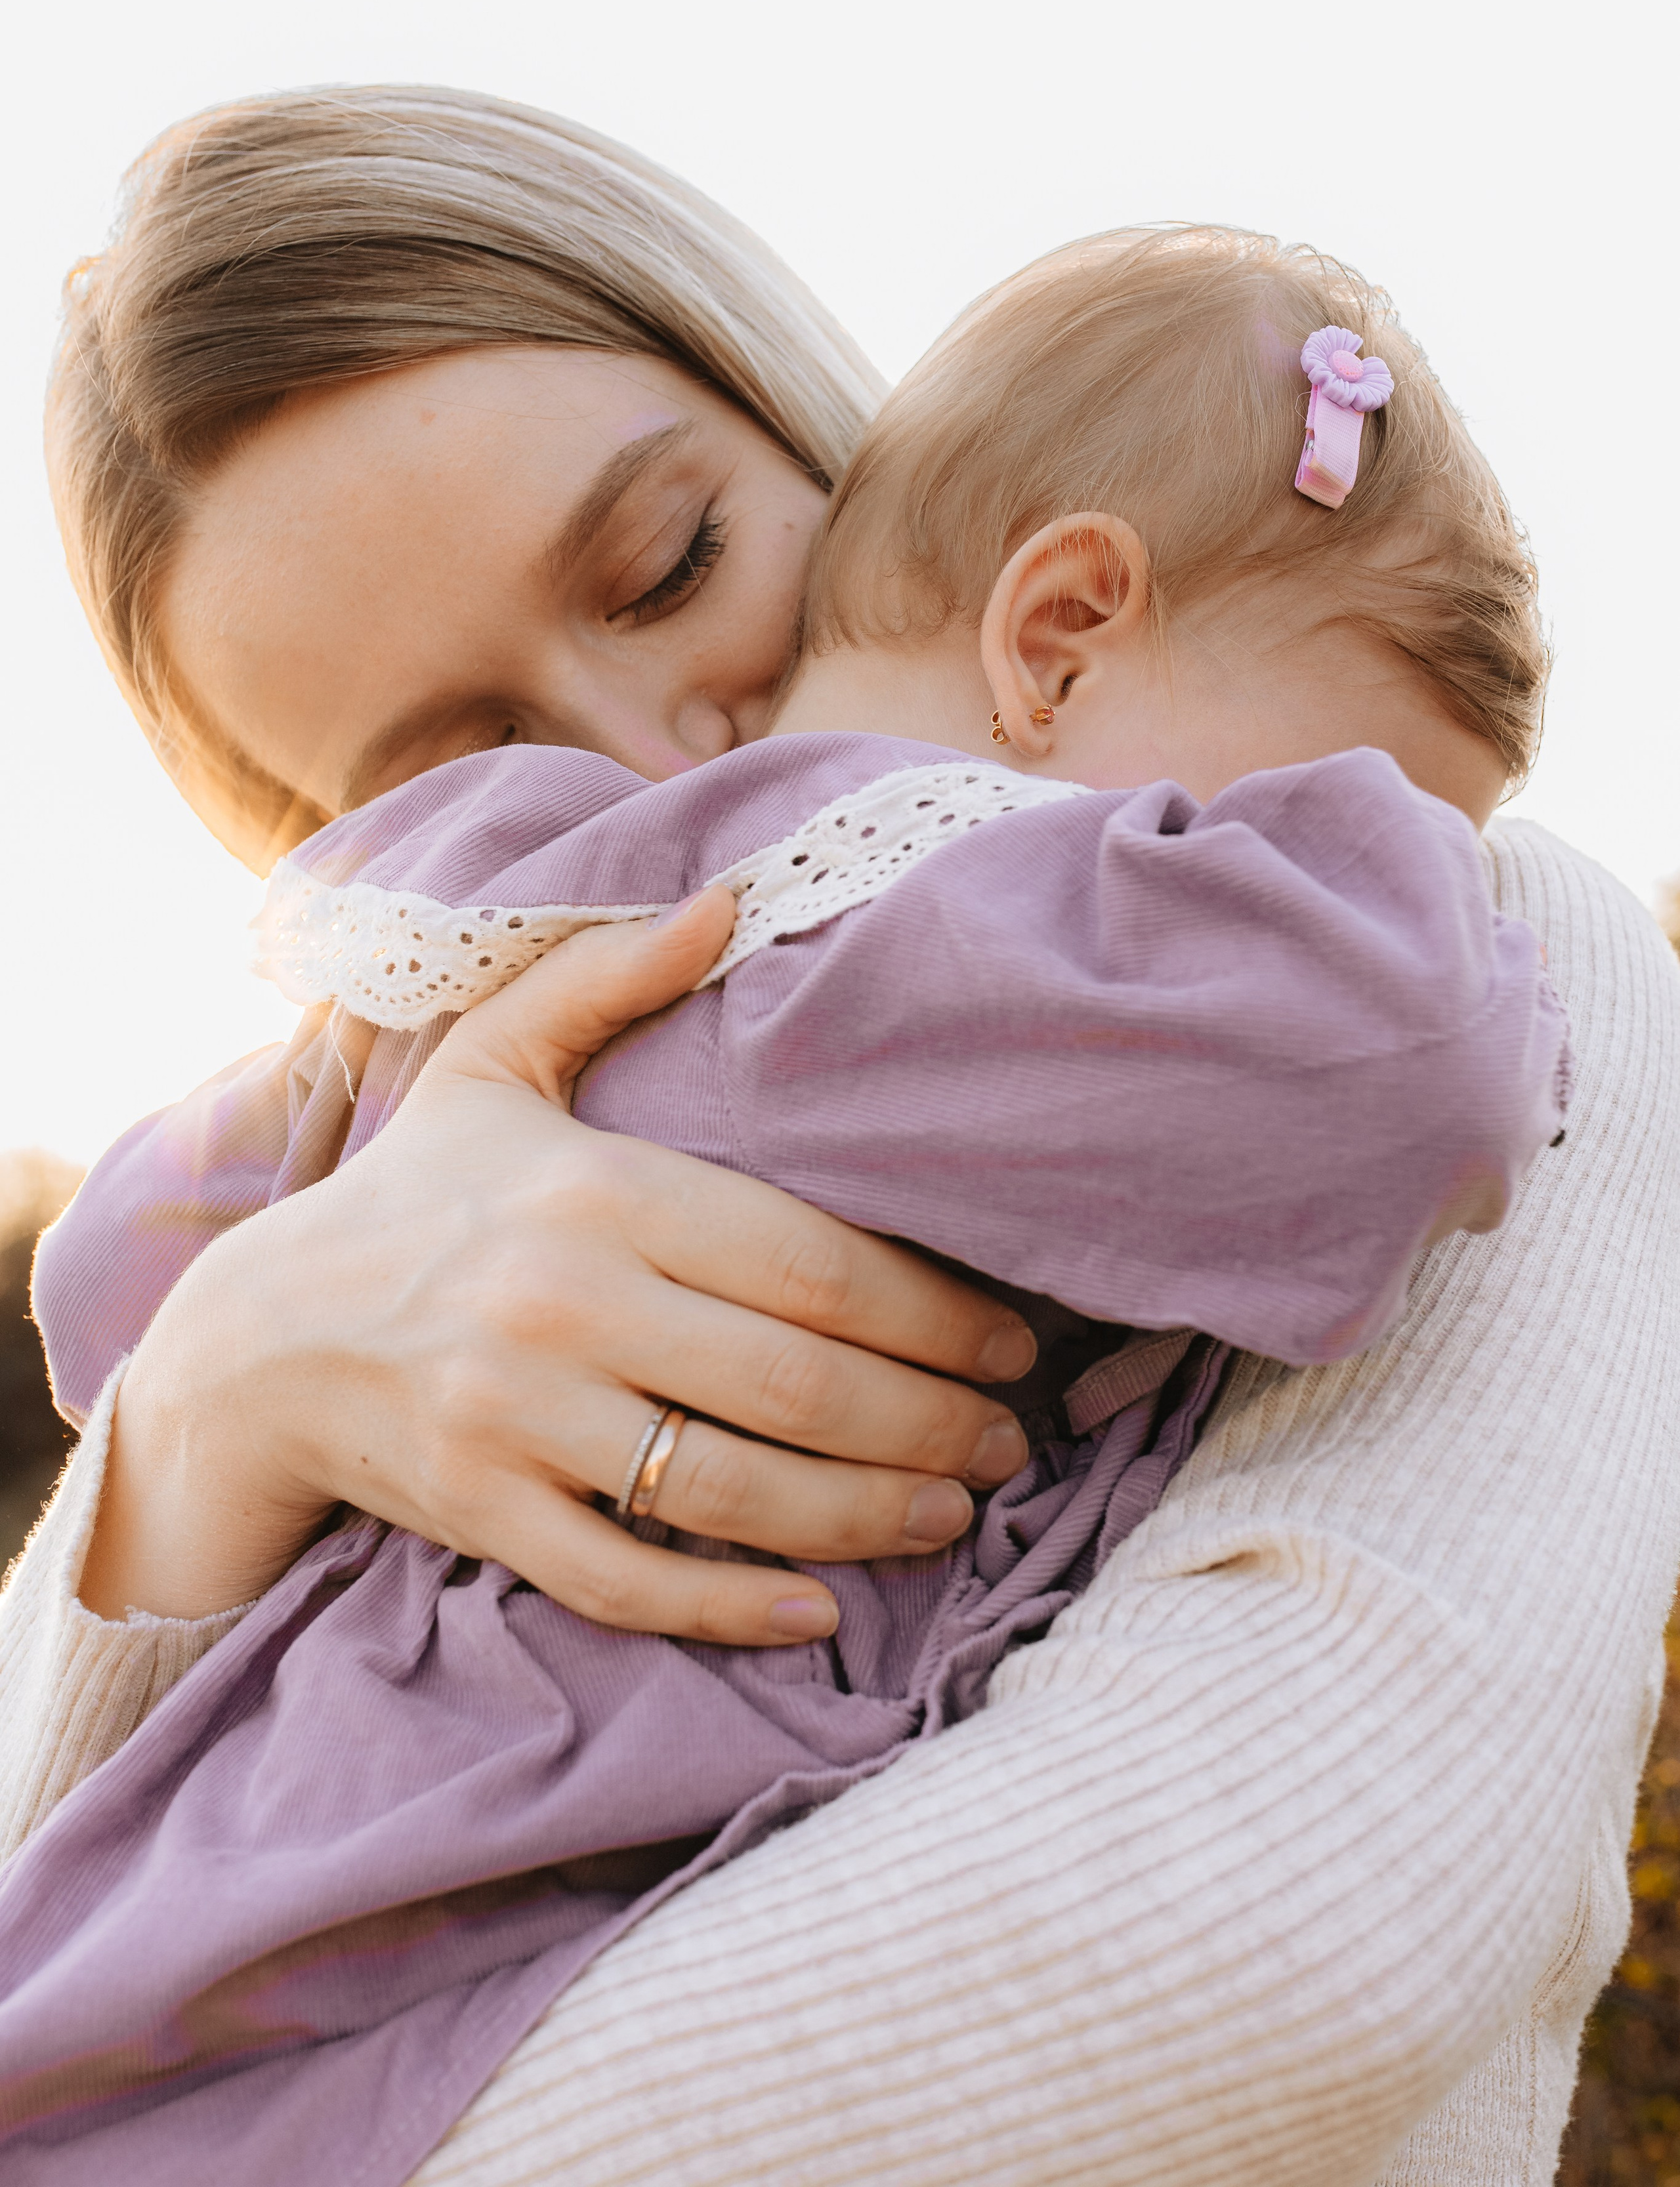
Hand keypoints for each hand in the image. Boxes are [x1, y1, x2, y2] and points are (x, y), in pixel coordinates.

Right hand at [81, 889, 1033, 1641]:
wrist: (259, 1334)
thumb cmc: (417, 1192)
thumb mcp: (496, 1061)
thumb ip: (612, 978)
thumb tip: (733, 900)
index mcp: (596, 1190)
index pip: (811, 1260)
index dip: (934, 1310)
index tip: (1014, 1337)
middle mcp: (562, 1304)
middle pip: (798, 1383)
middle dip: (931, 1421)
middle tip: (1010, 1441)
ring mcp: (517, 1419)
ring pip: (734, 1492)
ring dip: (866, 1517)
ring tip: (952, 1512)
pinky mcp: (482, 1512)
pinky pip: (627, 1579)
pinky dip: (730, 1610)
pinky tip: (817, 1612)